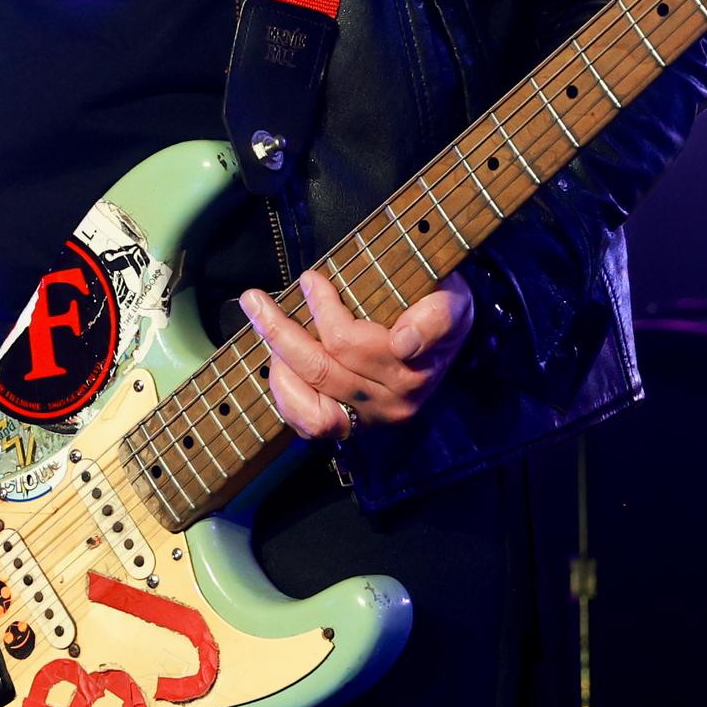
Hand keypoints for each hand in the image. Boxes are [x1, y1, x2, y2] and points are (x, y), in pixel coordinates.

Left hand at [242, 267, 474, 442]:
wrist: (450, 337)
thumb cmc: (440, 306)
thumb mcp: (452, 301)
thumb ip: (437, 317)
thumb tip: (404, 341)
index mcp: (412, 368)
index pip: (351, 343)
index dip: (322, 310)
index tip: (308, 279)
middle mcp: (394, 401)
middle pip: (322, 369)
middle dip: (279, 331)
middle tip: (253, 299)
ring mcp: (374, 418)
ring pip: (313, 405)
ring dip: (279, 365)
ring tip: (265, 330)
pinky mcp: (356, 427)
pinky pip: (312, 426)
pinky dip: (288, 398)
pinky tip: (276, 366)